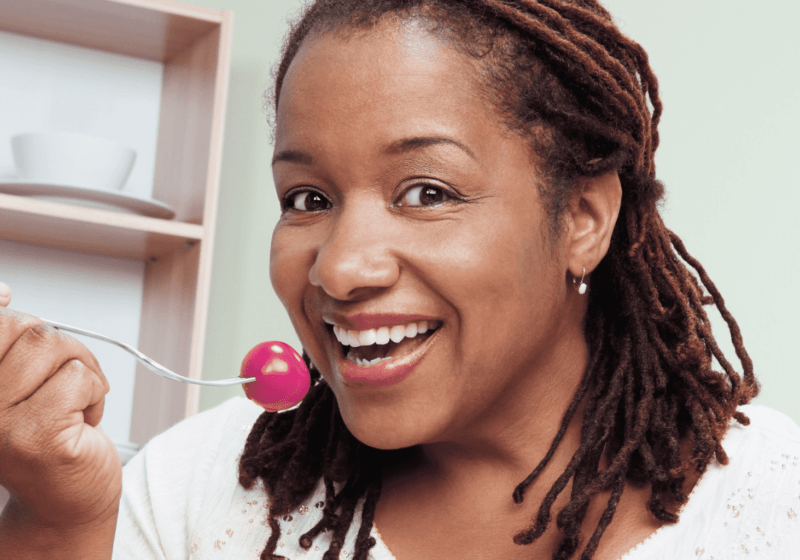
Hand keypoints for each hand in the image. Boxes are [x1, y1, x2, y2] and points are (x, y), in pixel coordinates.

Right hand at [0, 281, 120, 531]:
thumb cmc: (47, 437)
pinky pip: (79, 376)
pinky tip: (83, 422)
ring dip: (82, 370)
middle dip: (60, 346)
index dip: (4, 307)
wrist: (65, 502)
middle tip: (66, 380)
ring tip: (74, 402)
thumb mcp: (19, 382)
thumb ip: (10, 342)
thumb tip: (4, 292)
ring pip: (53, 346)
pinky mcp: (37, 437)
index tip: (11, 297)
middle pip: (24, 328)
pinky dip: (95, 392)